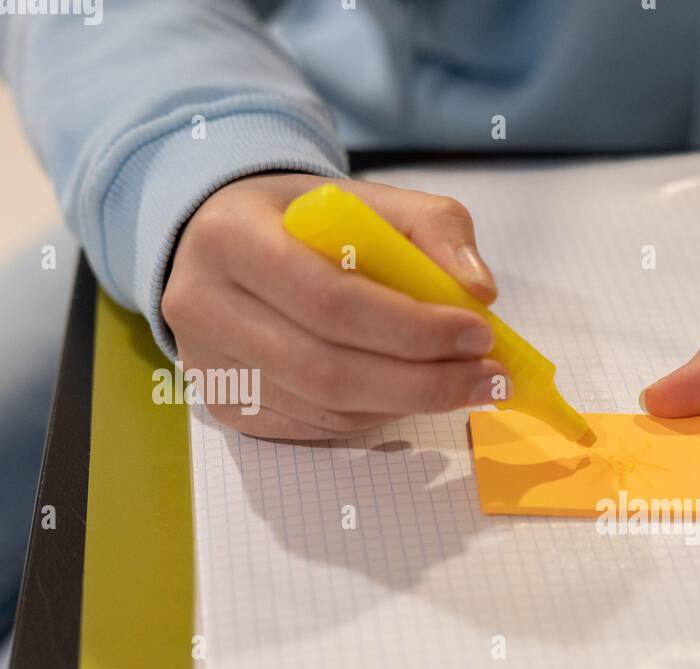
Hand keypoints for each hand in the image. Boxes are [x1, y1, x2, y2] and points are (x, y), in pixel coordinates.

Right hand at [162, 172, 503, 439]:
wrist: (225, 245)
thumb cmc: (305, 224)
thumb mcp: (367, 201)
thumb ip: (433, 229)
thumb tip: (478, 292)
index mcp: (232, 239)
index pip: (331, 299)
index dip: (413, 327)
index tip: (479, 334)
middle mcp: (203, 307)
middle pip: (329, 368)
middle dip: (424, 380)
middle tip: (488, 379)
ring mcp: (208, 367)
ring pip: (327, 407)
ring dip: (408, 403)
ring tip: (463, 384)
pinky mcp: (227, 409)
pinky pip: (317, 428)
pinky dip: (377, 416)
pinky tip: (409, 393)